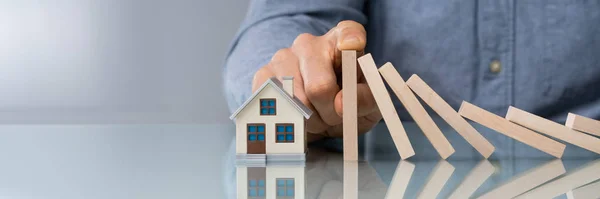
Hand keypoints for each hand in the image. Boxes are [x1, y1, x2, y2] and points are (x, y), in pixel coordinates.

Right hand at [252, 20, 381, 141]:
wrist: (321, 116)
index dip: (351, 40)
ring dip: (311, 120)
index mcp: (341, 41)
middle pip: (320, 86)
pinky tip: (299, 116)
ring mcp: (283, 56)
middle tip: (335, 116)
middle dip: (330, 112)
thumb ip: (364, 100)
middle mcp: (309, 43)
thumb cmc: (347, 103)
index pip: (348, 33)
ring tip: (317, 116)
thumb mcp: (368, 104)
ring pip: (297, 101)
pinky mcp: (264, 75)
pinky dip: (291, 120)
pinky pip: (276, 104)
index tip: (353, 47)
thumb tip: (340, 103)